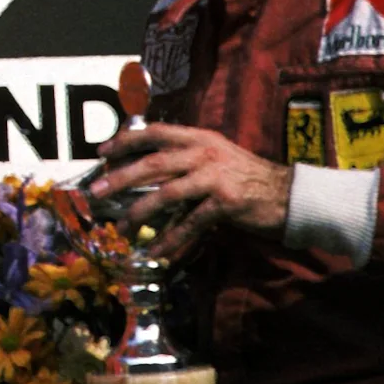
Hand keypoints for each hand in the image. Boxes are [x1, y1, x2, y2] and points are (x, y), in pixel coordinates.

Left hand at [89, 123, 292, 259]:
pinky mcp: (225, 203)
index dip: (125, 140)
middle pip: (153, 163)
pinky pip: (190, 224)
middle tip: (95, 192)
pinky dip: (170, 240)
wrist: (288, 195)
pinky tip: (156, 251)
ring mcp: (215, 177)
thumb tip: (144, 167)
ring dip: (139, 212)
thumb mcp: (215, 156)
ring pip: (166, 194)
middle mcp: (204, 153)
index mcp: (199, 138)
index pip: (155, 132)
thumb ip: (185, 156)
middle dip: (120, 178)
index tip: (101, 152)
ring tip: (121, 228)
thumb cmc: (247, 177)